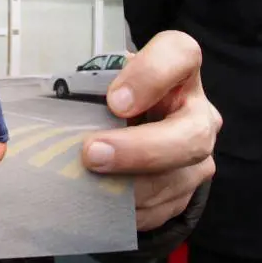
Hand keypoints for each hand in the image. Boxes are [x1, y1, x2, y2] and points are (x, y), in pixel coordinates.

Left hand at [80, 31, 220, 231]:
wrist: (136, 127)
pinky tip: (100, 198)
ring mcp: (200, 156)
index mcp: (179, 68)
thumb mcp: (108, 78)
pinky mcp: (189, 191)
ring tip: (87, 181)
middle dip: (139, 151)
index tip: (115, 100)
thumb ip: (95, 84)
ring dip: (125, 186)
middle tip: (93, 154)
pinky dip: (126, 206)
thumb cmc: (115, 94)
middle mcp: (198, 110)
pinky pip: (160, 207)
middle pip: (191, 136)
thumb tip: (61, 107)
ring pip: (173, 180)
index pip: (180, 54)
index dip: (150, 76)